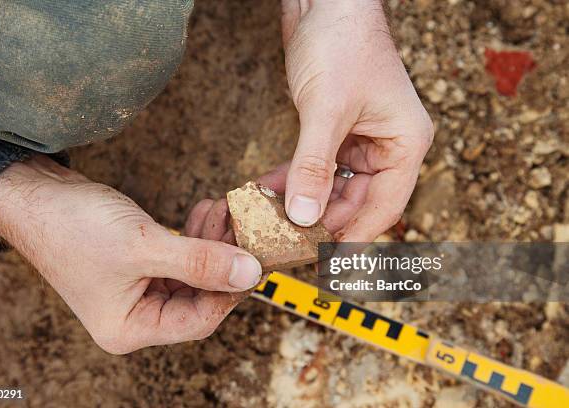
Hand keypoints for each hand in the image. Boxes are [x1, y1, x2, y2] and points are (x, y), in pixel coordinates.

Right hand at [0, 156, 261, 353]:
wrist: (34, 196)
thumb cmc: (72, 227)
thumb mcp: (142, 246)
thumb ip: (199, 262)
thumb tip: (249, 273)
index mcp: (130, 327)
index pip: (198, 320)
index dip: (230, 291)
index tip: (255, 261)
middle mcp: (135, 314)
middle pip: (199, 296)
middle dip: (222, 261)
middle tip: (242, 228)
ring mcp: (137, 289)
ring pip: (192, 273)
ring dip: (211, 244)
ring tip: (223, 212)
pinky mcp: (139, 264)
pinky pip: (179, 256)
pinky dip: (194, 237)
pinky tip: (204, 213)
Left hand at [281, 0, 432, 240]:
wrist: (325, 2)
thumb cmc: (342, 42)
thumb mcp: (326, 108)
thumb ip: (313, 165)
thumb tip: (303, 216)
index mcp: (405, 144)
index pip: (383, 207)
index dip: (353, 238)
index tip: (324, 264)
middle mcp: (387, 146)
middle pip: (355, 202)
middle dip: (318, 221)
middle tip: (284, 243)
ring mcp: (361, 139)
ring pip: (332, 187)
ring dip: (302, 202)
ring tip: (269, 220)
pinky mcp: (335, 131)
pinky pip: (317, 167)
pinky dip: (294, 179)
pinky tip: (269, 191)